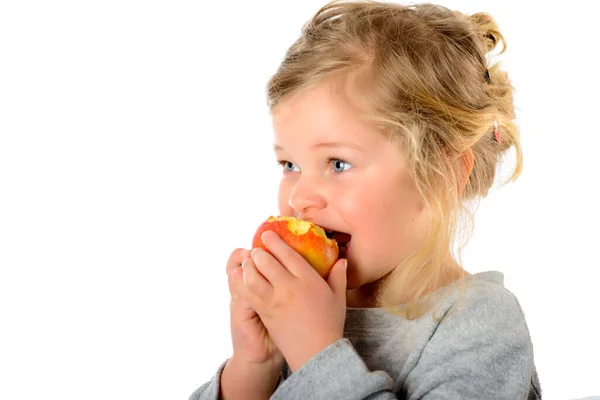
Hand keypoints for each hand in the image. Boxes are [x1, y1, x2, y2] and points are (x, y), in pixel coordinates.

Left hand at [233, 230, 347, 371]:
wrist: (316, 352)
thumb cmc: (329, 324)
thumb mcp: (338, 297)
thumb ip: (338, 276)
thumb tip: (341, 260)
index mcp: (307, 279)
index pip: (287, 254)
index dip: (274, 241)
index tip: (267, 234)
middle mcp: (288, 287)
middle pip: (266, 261)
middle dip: (258, 252)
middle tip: (256, 250)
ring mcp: (274, 300)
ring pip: (253, 276)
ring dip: (248, 266)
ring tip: (249, 263)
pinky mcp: (265, 312)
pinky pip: (248, 293)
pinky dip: (242, 283)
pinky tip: (242, 278)